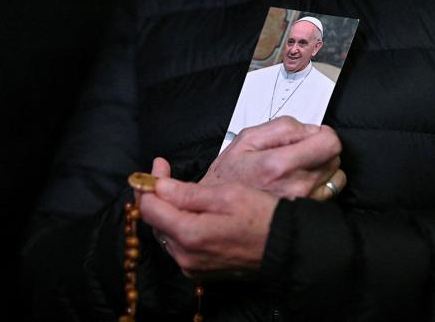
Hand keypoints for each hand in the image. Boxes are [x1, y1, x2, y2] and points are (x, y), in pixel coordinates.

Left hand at [141, 161, 277, 276]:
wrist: (285, 247)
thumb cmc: (263, 218)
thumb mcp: (228, 195)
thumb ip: (189, 193)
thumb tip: (160, 187)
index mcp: (190, 235)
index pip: (150, 208)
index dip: (150, 184)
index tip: (159, 165)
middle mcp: (185, 256)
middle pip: (156, 221)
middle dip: (157, 196)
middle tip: (165, 173)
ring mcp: (192, 266)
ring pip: (167, 233)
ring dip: (167, 210)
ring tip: (177, 189)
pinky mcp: (200, 269)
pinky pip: (179, 245)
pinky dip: (179, 226)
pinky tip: (190, 211)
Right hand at [203, 116, 344, 199]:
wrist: (222, 214)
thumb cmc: (230, 178)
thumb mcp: (246, 140)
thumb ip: (282, 127)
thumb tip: (309, 128)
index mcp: (280, 164)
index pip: (329, 143)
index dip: (323, 134)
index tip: (312, 136)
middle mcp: (297, 185)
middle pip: (334, 157)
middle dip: (320, 150)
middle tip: (299, 153)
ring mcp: (304, 201)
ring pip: (336, 175)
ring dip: (322, 168)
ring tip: (300, 169)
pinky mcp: (308, 212)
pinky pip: (330, 192)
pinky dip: (320, 185)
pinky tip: (301, 183)